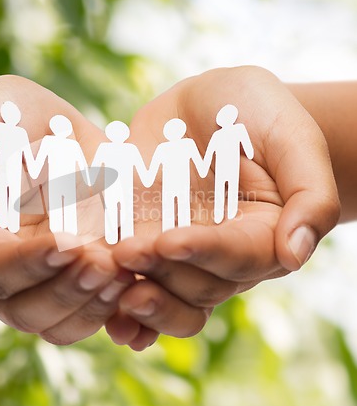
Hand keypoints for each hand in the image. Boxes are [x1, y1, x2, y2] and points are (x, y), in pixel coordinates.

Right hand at [0, 75, 133, 344]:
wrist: (38, 124)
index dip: (30, 263)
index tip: (69, 242)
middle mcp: (6, 274)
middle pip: (28, 310)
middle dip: (68, 290)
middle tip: (105, 263)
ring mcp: (45, 279)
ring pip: (62, 322)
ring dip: (95, 305)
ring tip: (126, 273)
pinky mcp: (80, 273)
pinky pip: (95, 310)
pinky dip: (118, 306)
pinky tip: (140, 282)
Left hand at [106, 66, 339, 347]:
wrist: (207, 104)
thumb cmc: (256, 112)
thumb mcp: (291, 138)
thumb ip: (309, 194)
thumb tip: (295, 255)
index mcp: (263, 234)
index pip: (239, 256)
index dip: (205, 252)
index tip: (170, 240)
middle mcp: (221, 253)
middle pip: (197, 286)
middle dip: (160, 273)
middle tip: (125, 252)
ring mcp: (180, 252)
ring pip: (164, 294)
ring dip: (135, 300)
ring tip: (102, 282)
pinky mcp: (145, 241)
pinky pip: (133, 281)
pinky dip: (115, 300)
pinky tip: (97, 302)